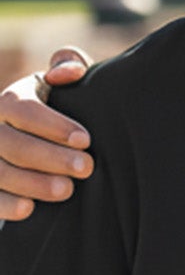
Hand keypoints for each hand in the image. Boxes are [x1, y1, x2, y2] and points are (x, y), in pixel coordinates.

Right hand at [0, 53, 93, 219]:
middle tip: (86, 168)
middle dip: (48, 157)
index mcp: (11, 100)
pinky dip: (4, 204)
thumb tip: (68, 73)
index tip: (85, 140)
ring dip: (31, 182)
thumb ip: (69, 65)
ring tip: (67, 189)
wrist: (49, 146)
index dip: (52, 125)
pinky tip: (28, 209)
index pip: (21, 108)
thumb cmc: (65, 110)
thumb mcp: (67, 86)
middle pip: (10, 143)